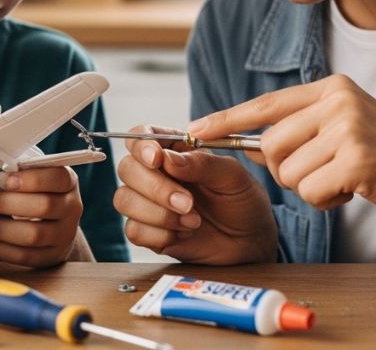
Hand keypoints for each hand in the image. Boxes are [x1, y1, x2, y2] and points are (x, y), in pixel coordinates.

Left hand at [0, 166, 85, 266]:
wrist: (56, 226)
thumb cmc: (37, 194)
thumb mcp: (37, 177)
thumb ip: (20, 172)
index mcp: (69, 182)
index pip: (58, 178)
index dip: (32, 179)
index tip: (6, 180)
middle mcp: (72, 208)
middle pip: (43, 206)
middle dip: (6, 203)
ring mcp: (65, 235)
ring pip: (33, 235)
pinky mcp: (51, 256)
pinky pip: (23, 255)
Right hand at [114, 132, 276, 263]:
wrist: (251, 240)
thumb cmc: (243, 201)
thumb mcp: (232, 176)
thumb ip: (201, 163)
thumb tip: (167, 158)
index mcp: (175, 151)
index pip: (141, 136)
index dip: (141, 145)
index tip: (157, 159)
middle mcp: (157, 173)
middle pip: (127, 168)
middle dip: (156, 187)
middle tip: (188, 203)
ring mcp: (149, 203)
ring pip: (124, 200)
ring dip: (158, 213)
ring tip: (193, 221)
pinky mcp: (149, 231)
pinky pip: (133, 230)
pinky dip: (160, 234)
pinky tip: (184, 234)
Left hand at [188, 74, 375, 225]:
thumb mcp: (345, 129)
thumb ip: (302, 131)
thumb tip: (249, 144)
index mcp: (331, 87)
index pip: (265, 103)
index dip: (226, 118)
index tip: (194, 130)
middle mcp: (337, 100)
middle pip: (271, 144)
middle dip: (287, 171)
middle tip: (323, 174)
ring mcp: (347, 127)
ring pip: (289, 172)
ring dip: (310, 189)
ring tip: (345, 180)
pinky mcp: (356, 158)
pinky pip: (310, 191)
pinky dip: (327, 201)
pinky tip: (355, 190)